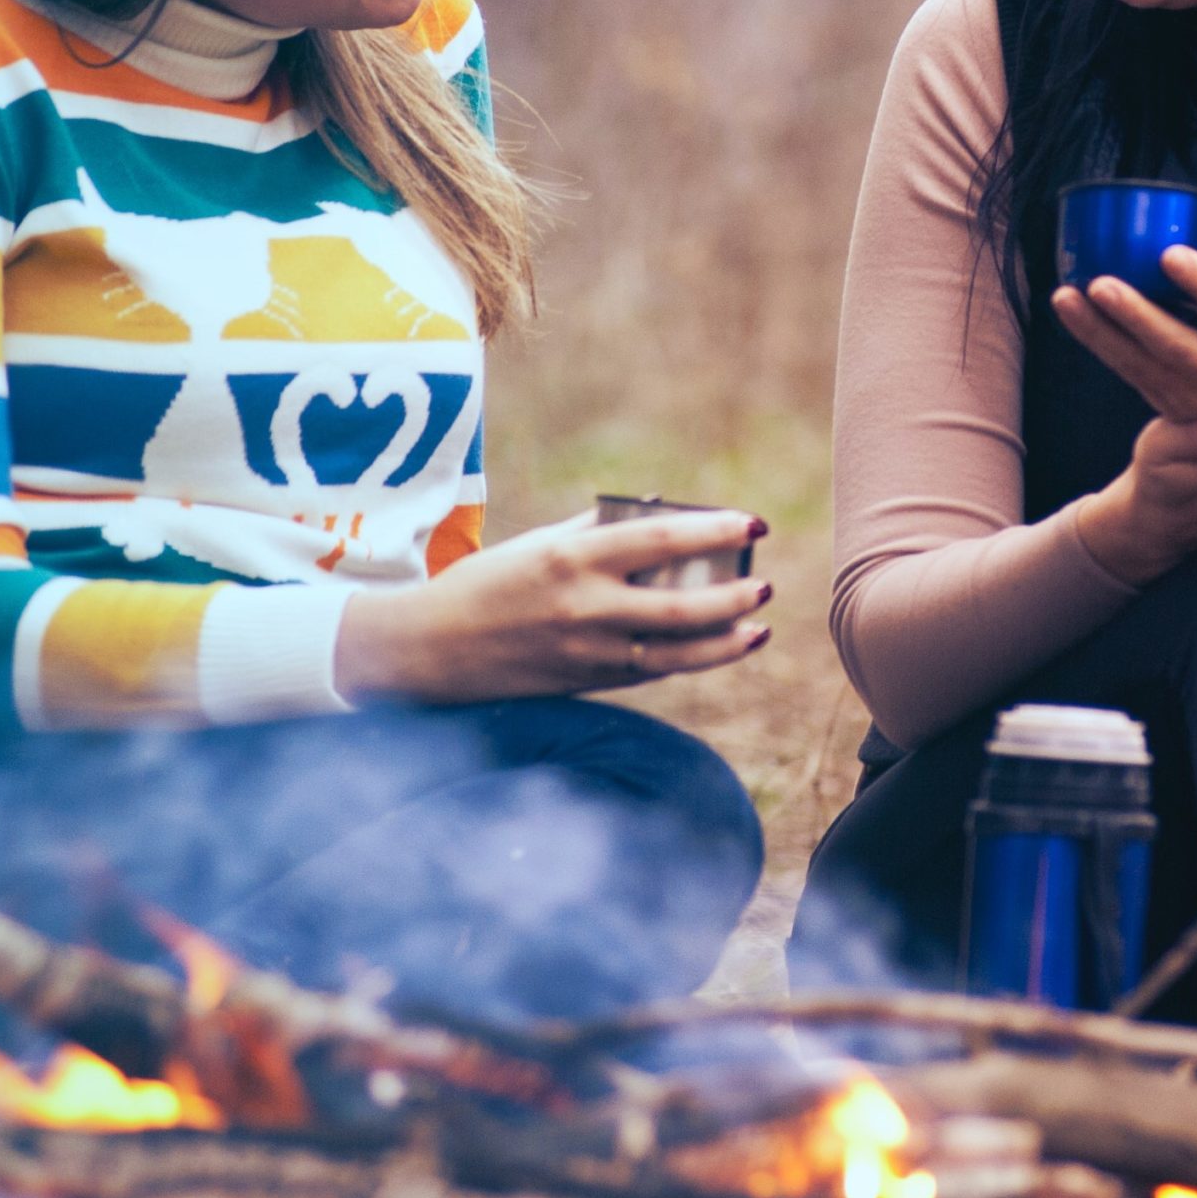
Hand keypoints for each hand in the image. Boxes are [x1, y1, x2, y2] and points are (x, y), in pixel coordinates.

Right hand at [336, 510, 770, 703]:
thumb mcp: (540, 544)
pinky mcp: (586, 683)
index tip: (755, 522)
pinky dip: (690, 660)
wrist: (432, 650)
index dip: (715, 529)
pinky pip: (651, 672)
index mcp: (573, 557)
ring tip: (760, 627)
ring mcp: (588, 651)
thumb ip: (598, 530)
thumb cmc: (489, 583)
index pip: (661, 539)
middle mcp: (585, 606)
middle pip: (680, 605)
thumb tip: (660, 514)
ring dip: (725, 641)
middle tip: (765, 584)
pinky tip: (720, 647)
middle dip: (733, 595)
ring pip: (675, 652)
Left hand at [1050, 248, 1196, 423]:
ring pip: (1138, 364)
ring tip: (1064, 296)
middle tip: (1099, 284)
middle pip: (1175, 345)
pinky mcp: (1166, 404)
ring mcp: (1194, 397)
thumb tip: (1175, 246)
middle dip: (1134, 315)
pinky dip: (1096, 340)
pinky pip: (1125, 369)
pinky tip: (1071, 311)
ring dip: (1096, 330)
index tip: (1169, 254)